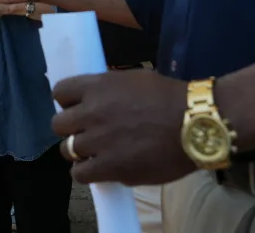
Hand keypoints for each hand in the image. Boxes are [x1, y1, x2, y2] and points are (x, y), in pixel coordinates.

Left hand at [51, 69, 193, 186]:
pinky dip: (86, 172)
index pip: (60, 92)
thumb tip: (96, 100)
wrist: (195, 123)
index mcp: (98, 86)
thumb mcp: (134, 80)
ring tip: (97, 152)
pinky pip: (80, 174)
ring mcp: (98, 141)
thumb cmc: (170, 97)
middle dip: (71, 128)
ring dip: (80, 151)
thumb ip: (109, 90)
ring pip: (67, 150)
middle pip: (58, 124)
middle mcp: (91, 112)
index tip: (79, 108)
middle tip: (88, 132)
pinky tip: (100, 168)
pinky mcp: (109, 167)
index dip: (68, 102)